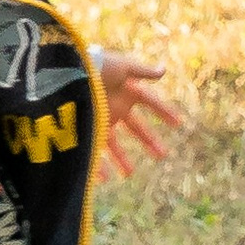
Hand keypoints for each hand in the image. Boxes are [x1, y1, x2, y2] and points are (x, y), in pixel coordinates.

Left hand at [96, 48, 180, 178]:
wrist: (66, 71)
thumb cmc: (96, 65)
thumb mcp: (122, 66)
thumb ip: (143, 71)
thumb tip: (164, 70)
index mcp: (126, 91)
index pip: (150, 103)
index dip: (164, 112)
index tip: (178, 124)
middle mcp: (115, 107)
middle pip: (136, 127)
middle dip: (149, 140)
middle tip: (163, 155)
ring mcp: (100, 119)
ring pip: (115, 143)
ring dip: (122, 158)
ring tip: (129, 174)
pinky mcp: (85, 129)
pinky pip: (95, 151)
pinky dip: (100, 166)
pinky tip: (105, 178)